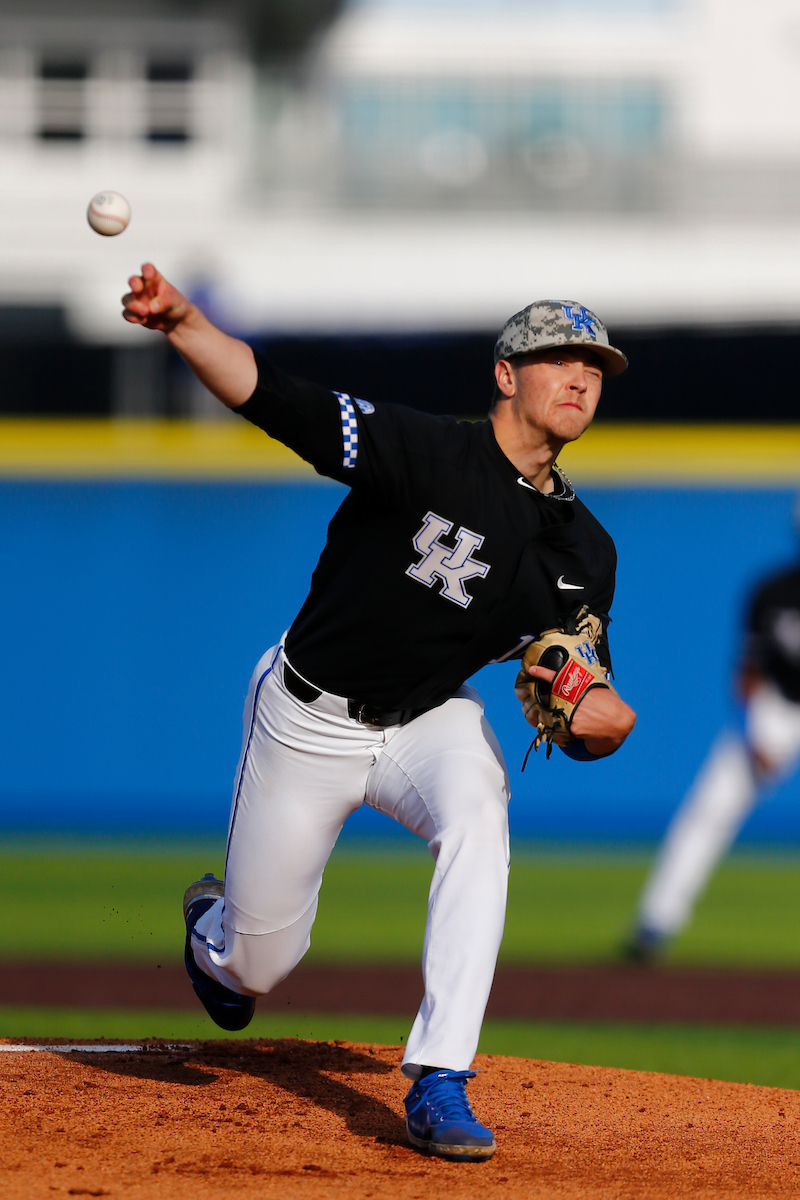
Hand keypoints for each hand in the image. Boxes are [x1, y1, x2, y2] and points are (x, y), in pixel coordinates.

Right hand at [122, 262, 192, 333]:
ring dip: (133, 305)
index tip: (149, 274)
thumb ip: (164, 301)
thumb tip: (151, 307)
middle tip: (137, 289)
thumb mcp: (174, 301)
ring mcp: (137, 300)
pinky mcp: (134, 313)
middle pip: (133, 281)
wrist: (176, 321)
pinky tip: (143, 320)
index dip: (147, 269)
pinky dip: (133, 317)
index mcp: (154, 278)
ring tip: (145, 311)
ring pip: (127, 299)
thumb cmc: (176, 305)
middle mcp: (143, 287)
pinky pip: (127, 313)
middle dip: (134, 283)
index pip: (148, 269)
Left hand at [521, 663, 635, 755]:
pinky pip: (562, 729)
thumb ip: (582, 687)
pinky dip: (568, 730)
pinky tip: (581, 729)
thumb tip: (571, 685)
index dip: (542, 673)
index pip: (556, 677)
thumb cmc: (610, 705)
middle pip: (550, 699)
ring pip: (554, 716)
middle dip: (547, 701)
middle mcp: (573, 699)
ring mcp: (570, 713)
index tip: (532, 670)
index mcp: (579, 686)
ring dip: (558, 718)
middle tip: (549, 701)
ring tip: (575, 718)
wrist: (619, 723)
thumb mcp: (597, 689)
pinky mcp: (572, 728)